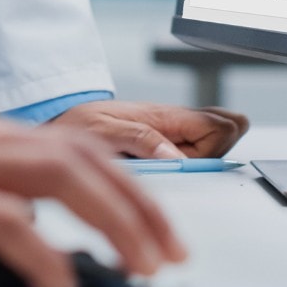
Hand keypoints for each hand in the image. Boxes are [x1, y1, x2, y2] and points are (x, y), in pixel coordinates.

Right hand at [0, 110, 184, 286]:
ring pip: (54, 174)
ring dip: (111, 219)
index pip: (67, 142)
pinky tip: (60, 282)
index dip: (125, 181)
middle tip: (171, 253)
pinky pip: (0, 219)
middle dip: (138, 203)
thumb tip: (41, 238)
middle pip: (77, 153)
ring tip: (139, 263)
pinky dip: (41, 251)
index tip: (160, 224)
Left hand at [48, 101, 249, 160]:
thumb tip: (178, 157)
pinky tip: (166, 171)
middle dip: (213, 156)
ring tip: (164, 168)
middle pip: (226, 136)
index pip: (221, 125)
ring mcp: (173, 135)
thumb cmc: (77, 123)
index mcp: (165, 116)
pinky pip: (197, 154)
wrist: (60, 124)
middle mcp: (175, 124)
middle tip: (178, 166)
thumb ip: (140, 139)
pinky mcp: (165, 146)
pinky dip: (189, 164)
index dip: (216, 146)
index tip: (190, 163)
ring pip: (215, 147)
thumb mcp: (102, 131)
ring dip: (200, 163)